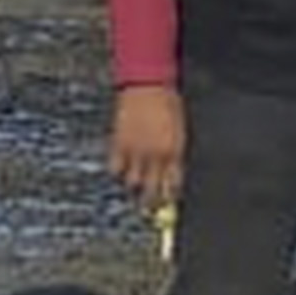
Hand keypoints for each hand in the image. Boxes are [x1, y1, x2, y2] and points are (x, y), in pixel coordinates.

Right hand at [109, 82, 187, 211]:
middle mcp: (156, 156)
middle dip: (151, 202)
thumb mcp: (180, 130)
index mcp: (174, 152)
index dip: (169, 197)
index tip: (167, 205)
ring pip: (132, 182)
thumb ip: (175, 152)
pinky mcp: (119, 144)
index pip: (173, 185)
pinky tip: (120, 173)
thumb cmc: (168, 103)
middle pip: (152, 190)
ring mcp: (136, 151)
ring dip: (134, 188)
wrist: (148, 85)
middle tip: (148, 208)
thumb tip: (173, 171)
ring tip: (134, 192)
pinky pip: (115, 168)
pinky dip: (117, 173)